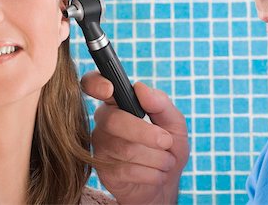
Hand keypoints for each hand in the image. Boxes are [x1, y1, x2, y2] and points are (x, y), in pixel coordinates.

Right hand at [82, 71, 189, 204]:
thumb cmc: (167, 147)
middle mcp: (103, 122)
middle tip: (167, 141)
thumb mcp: (173, 122)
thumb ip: (160, 103)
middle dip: (145, 132)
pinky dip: (151, 173)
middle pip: (114, 121)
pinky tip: (157, 173)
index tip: (109, 89)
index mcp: (118, 102)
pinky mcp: (102, 171)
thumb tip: (141, 88)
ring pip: (125, 149)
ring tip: (167, 161)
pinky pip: (126, 170)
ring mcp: (100, 146)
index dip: (95, 84)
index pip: (94, 84)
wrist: (165, 183)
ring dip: (156, 157)